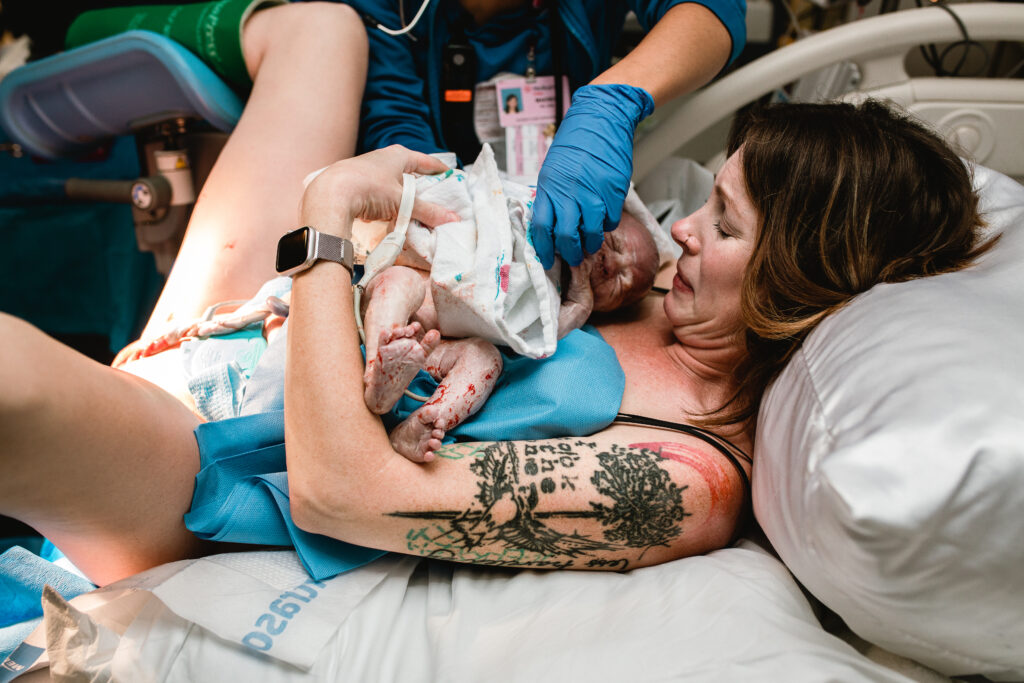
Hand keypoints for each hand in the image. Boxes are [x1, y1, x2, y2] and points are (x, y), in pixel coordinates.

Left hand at [299, 145, 458, 236]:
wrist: (330, 195)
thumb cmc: (370, 189)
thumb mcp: (403, 202)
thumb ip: (427, 211)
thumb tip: (452, 219)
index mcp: (398, 155)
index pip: (426, 161)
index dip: (439, 170)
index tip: (450, 176)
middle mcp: (382, 158)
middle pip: (408, 172)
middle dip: (420, 185)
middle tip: (433, 197)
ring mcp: (366, 170)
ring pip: (391, 184)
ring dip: (401, 196)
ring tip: (410, 210)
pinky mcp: (354, 183)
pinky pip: (376, 193)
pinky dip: (385, 203)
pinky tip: (385, 215)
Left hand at [530, 84, 653, 267]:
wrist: (601, 119)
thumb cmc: (575, 144)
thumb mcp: (553, 169)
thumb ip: (551, 197)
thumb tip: (551, 227)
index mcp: (549, 186)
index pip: (542, 227)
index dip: (544, 249)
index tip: (547, 260)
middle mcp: (570, 191)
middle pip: (567, 236)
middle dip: (569, 253)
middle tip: (573, 258)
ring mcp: (593, 191)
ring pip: (592, 232)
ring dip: (591, 244)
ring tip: (590, 244)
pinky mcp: (614, 190)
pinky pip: (610, 220)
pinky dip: (607, 226)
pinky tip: (604, 220)